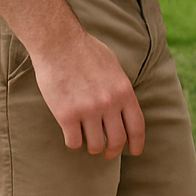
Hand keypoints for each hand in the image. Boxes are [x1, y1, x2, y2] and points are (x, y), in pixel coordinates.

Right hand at [29, 29, 144, 158]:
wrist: (59, 42)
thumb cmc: (85, 51)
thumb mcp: (114, 67)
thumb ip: (120, 88)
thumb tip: (124, 106)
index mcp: (124, 91)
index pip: (136, 126)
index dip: (137, 143)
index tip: (134, 151)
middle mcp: (109, 103)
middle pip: (116, 141)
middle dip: (112, 150)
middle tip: (107, 152)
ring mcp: (88, 110)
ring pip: (95, 145)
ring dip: (91, 146)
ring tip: (87, 139)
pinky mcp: (66, 115)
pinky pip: (74, 142)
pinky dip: (73, 141)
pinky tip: (71, 133)